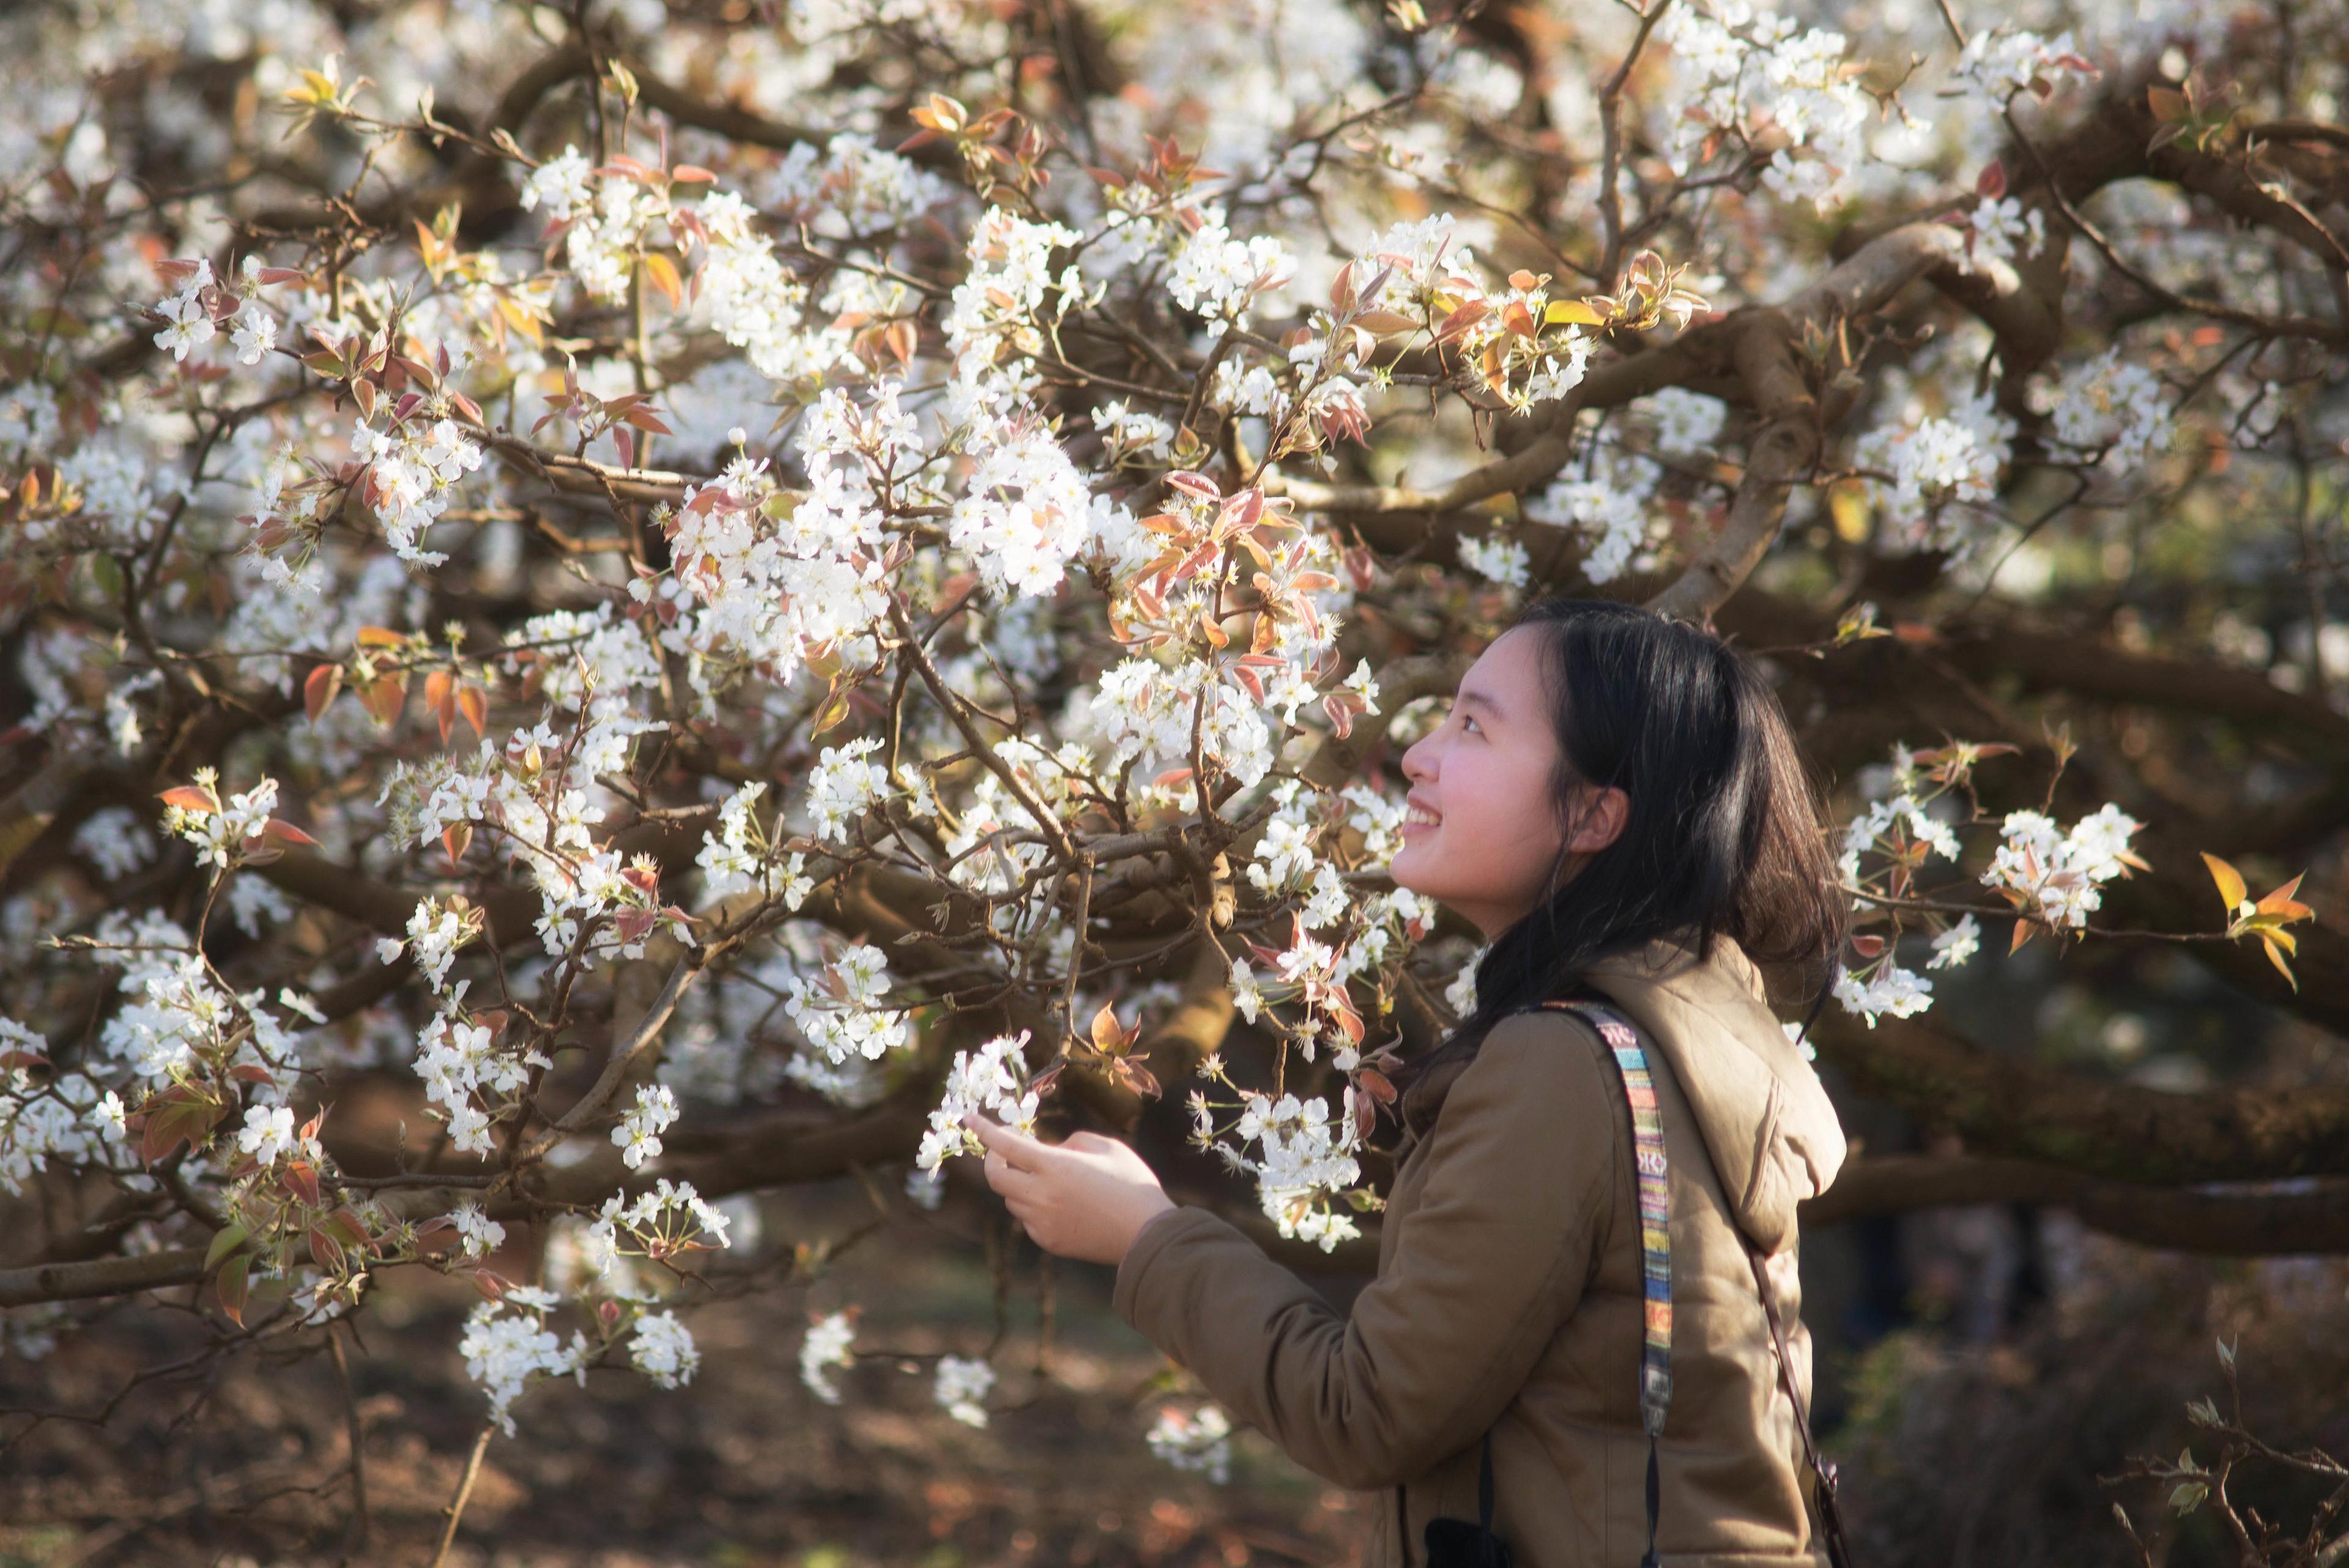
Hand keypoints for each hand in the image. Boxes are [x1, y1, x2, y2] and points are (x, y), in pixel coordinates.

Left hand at [962, 1112, 1176, 1266]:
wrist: (1146, 1233)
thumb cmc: (1132, 1183)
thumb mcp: (1106, 1148)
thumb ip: (1071, 1142)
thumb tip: (1050, 1150)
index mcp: (1056, 1166)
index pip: (1007, 1146)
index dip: (985, 1130)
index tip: (970, 1119)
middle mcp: (1042, 1195)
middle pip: (996, 1178)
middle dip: (993, 1161)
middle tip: (1003, 1151)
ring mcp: (1043, 1221)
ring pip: (1012, 1200)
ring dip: (1019, 1184)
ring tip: (1049, 1179)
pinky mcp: (1049, 1241)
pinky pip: (1028, 1219)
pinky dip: (1034, 1207)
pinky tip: (1061, 1204)